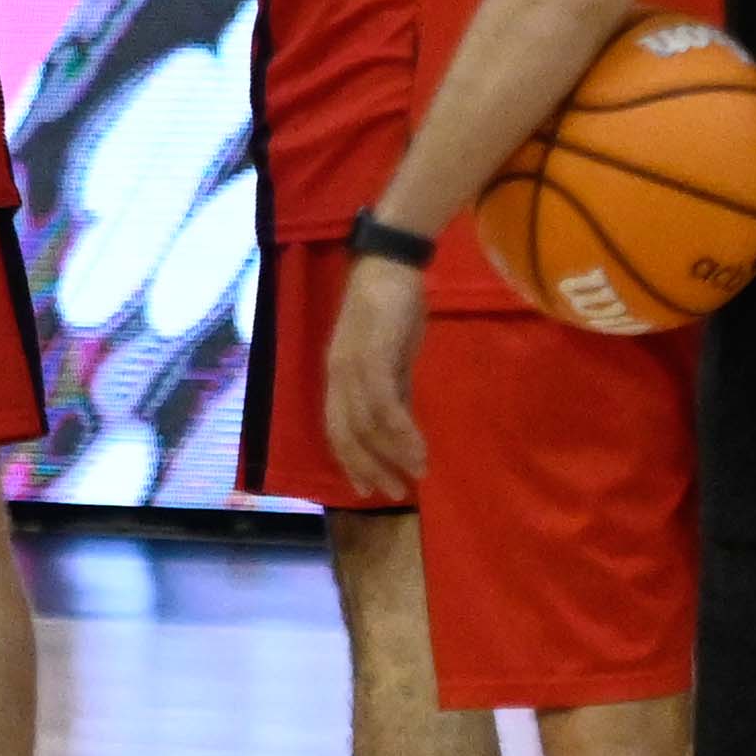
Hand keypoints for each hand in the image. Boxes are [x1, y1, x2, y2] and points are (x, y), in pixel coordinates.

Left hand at [321, 245, 432, 497]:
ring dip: (392, 456)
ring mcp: (351, 366)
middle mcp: (338, 375)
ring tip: (415, 476)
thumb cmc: (393, 305)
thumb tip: (402, 427)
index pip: (336, 428)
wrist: (392, 263)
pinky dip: (402, 433)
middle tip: (392, 492)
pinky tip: (419, 450)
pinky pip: (384, 406)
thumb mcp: (393, 356)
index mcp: (338, 375)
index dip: (351, 461)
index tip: (368, 487)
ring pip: (365, 425)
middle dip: (369, 467)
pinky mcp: (372, 356)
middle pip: (345, 434)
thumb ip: (394, 389)